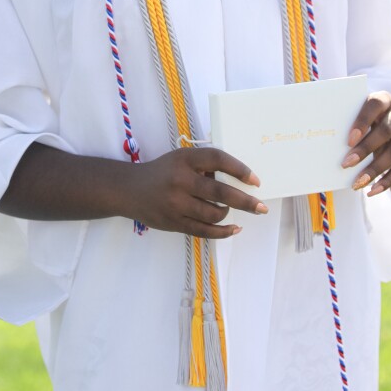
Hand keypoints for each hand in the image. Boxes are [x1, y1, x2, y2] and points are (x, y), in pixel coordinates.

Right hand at [122, 147, 264, 238]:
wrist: (129, 190)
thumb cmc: (162, 172)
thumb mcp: (180, 159)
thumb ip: (204, 166)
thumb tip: (236, 180)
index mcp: (184, 159)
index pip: (217, 159)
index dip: (239, 169)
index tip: (254, 180)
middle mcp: (180, 180)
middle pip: (220, 191)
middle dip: (245, 201)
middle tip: (261, 207)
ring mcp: (176, 204)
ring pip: (214, 213)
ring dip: (228, 214)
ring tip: (232, 212)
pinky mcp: (173, 223)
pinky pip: (203, 231)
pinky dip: (222, 232)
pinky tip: (234, 229)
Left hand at [341, 91, 390, 195]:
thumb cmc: (366, 119)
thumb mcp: (359, 114)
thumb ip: (348, 122)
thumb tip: (325, 142)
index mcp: (384, 99)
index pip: (374, 105)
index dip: (362, 122)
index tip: (348, 140)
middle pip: (385, 131)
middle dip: (365, 149)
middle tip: (346, 164)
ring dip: (375, 169)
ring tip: (357, 183)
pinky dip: (388, 180)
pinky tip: (373, 190)